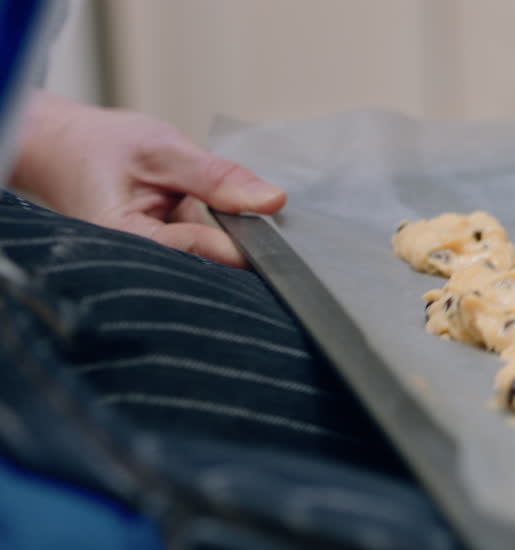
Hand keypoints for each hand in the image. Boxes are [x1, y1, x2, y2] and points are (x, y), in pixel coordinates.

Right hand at [9, 91, 285, 267]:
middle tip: (277, 240)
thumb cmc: (101, 146)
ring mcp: (153, 262)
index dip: (236, 246)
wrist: (66, 150)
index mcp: (122, 237)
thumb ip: (216, 177)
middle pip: (205, 267)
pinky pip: (207, 253)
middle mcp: (137, 262)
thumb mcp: (162, 149)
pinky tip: (237, 225)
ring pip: (211, 262)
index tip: (274, 244)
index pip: (193, 249)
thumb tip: (273, 201)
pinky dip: (224, 237)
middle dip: (240, 251)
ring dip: (235, 244)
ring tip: (252, 227)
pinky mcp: (169, 257)